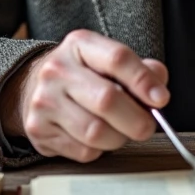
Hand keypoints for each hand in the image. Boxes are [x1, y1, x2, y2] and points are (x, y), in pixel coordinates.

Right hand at [1, 29, 169, 162]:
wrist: (32, 88)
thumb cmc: (82, 76)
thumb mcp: (107, 61)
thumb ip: (140, 70)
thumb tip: (158, 89)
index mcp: (80, 44)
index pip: (118, 59)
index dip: (144, 81)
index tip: (161, 99)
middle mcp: (57, 70)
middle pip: (107, 99)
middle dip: (137, 119)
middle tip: (147, 126)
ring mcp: (44, 101)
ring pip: (96, 131)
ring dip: (119, 138)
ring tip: (121, 131)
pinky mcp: (39, 130)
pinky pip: (83, 150)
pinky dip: (99, 149)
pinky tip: (97, 138)